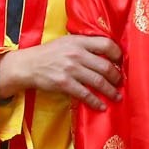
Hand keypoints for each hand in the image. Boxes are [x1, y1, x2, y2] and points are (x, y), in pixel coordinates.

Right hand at [0, 36, 123, 109]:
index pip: (106, 44)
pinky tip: (101, 106)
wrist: (27, 65)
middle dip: (116, 77)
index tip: (121, 62)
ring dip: (110, 91)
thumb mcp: (66, 42)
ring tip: (117, 96)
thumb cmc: (48, 54)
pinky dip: (95, 102)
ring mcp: (70, 69)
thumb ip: (84, 45)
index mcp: (78, 41)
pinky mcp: (64, 83)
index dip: (117, 54)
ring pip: (98, 81)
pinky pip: (85, 94)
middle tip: (120, 83)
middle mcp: (76, 54)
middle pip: (105, 66)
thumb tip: (105, 53)